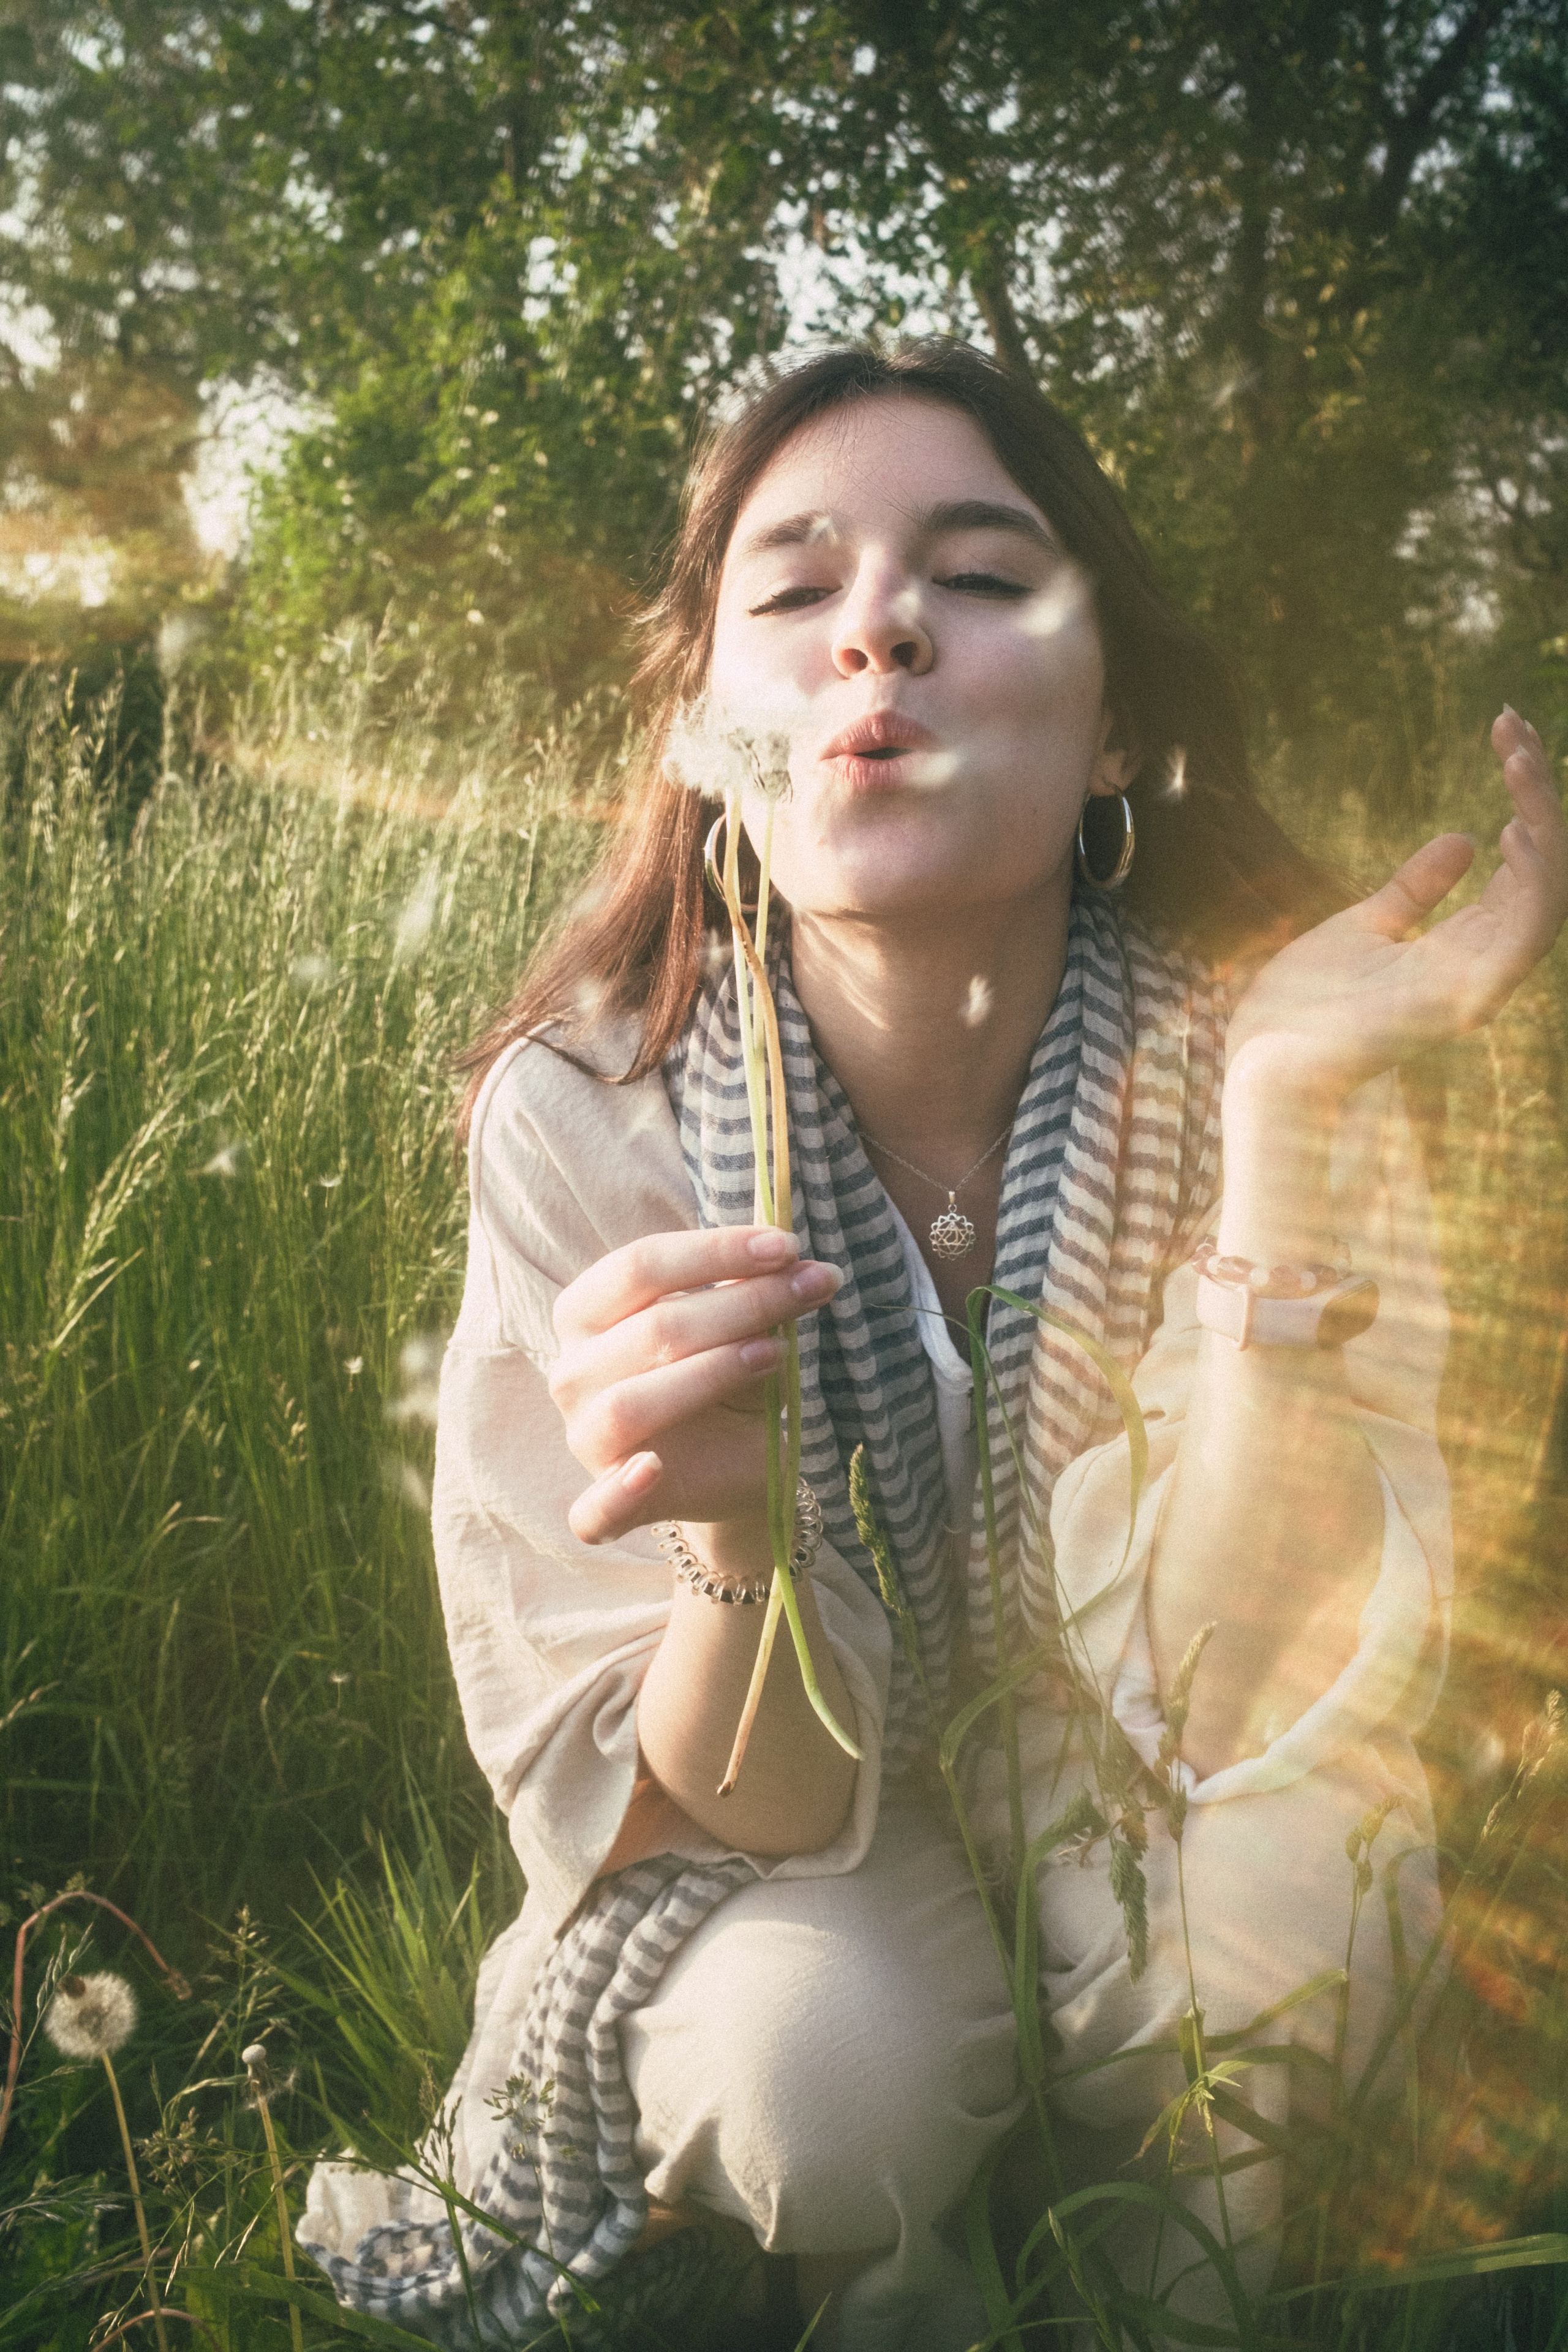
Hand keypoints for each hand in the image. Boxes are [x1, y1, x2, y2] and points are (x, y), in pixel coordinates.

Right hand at [548, 1225, 841, 1544]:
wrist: (730, 1465)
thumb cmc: (723, 1379)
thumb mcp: (744, 1329)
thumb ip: (758, 1295)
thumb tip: (806, 1265)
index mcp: (588, 1313)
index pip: (640, 1266)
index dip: (714, 1251)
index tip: (786, 1246)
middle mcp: (573, 1372)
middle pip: (651, 1327)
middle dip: (742, 1302)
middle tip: (811, 1287)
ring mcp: (583, 1440)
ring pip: (629, 1403)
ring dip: (708, 1373)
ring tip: (774, 1355)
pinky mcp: (602, 1505)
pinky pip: (592, 1510)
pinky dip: (616, 1493)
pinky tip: (651, 1470)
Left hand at [1226, 709, 1566, 1105]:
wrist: (1263, 1059)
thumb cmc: (1305, 1006)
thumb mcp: (1364, 924)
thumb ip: (1416, 889)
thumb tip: (1465, 838)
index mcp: (1465, 946)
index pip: (1522, 865)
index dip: (1526, 798)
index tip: (1506, 732)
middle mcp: (1484, 963)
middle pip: (1544, 869)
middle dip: (1539, 794)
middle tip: (1517, 726)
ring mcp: (1480, 984)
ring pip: (1549, 894)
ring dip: (1544, 822)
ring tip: (1519, 760)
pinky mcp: (1466, 1000)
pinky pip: (1527, 937)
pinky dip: (1534, 884)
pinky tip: (1513, 830)